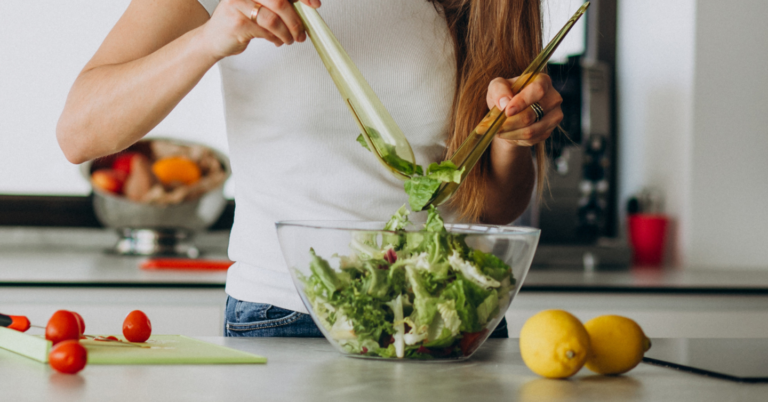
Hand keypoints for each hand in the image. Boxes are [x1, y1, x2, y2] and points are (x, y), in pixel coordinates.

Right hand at [198, 0, 319, 59]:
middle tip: (301, 33)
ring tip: (289, 40)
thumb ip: (280, 4)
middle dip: (296, 21)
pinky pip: (265, 32)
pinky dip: (276, 39)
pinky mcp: (237, 21)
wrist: (212, 39)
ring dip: (287, 34)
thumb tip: (307, 6)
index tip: (314, 4)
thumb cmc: (239, 21)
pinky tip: (276, 41)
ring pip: (274, 20)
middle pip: (280, 2)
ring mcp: (239, 3)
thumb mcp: (260, 7)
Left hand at [486, 74, 562, 146]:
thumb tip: (505, 103)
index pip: (538, 90)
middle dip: (510, 122)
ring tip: (497, 130)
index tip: (507, 111)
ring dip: (510, 132)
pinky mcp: (549, 131)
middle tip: (495, 125)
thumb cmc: (505, 95)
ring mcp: (553, 116)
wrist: (511, 113)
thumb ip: (499, 90)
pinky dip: (515, 138)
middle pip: (532, 114)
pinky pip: (531, 139)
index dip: (522, 101)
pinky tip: (507, 133)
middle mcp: (553, 98)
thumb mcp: (497, 87)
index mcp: (542, 81)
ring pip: (530, 130)